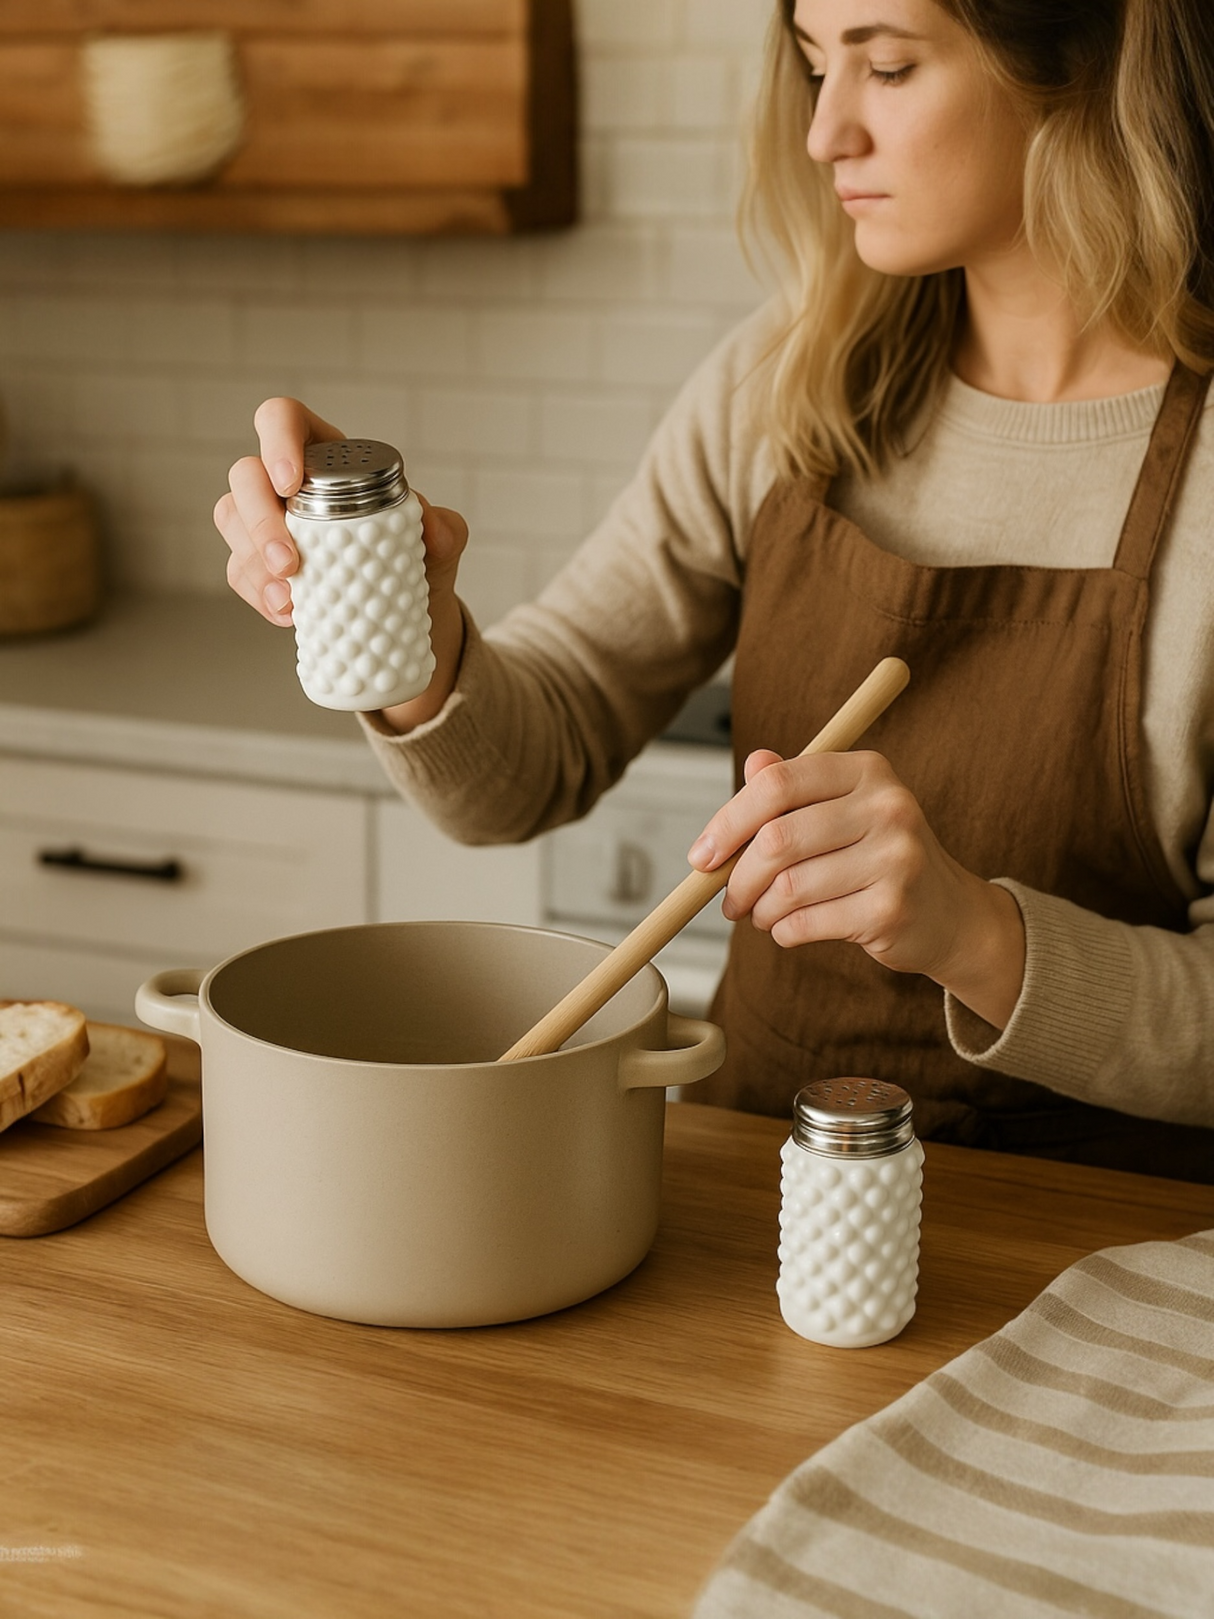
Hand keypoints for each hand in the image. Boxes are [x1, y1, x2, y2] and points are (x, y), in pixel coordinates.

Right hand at [213, 397, 469, 729]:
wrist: (410, 615)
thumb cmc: (418, 559)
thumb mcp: (441, 543)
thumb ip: (445, 530)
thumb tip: (432, 525)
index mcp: (327, 454)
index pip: (283, 420)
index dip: (277, 439)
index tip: (290, 483)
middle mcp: (288, 482)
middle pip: (245, 475)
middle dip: (258, 518)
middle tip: (288, 562)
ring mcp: (267, 522)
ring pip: (231, 521)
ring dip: (252, 560)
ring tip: (289, 596)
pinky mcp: (258, 564)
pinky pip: (240, 571)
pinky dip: (259, 593)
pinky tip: (288, 613)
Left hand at [688, 748, 1025, 1028]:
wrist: (948, 914)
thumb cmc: (879, 857)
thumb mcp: (843, 811)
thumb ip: (795, 788)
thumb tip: (752, 763)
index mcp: (868, 770)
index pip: (777, 785)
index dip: (728, 822)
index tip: (702, 856)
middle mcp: (888, 807)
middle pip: (777, 839)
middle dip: (738, 878)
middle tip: (728, 900)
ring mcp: (895, 859)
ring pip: (788, 888)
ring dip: (760, 910)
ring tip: (761, 915)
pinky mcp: (892, 909)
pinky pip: (806, 923)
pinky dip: (783, 932)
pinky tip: (788, 929)